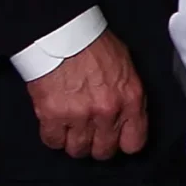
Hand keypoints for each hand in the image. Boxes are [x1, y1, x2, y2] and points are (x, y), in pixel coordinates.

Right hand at [26, 31, 147, 159]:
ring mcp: (79, 116)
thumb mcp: (126, 67)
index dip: (124, 142)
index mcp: (130, 98)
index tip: (117, 139)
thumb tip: (130, 116)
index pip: (134, 143)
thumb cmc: (94, 44)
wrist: (63, 34)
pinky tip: (56, 121)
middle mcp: (107, 111)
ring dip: (74, 140)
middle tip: (91, 130)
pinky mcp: (52, 116)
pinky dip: (53, 135)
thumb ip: (129, 96)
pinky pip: (53, 141)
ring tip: (72, 125)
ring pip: (78, 150)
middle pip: (104, 151)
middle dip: (97, 143)